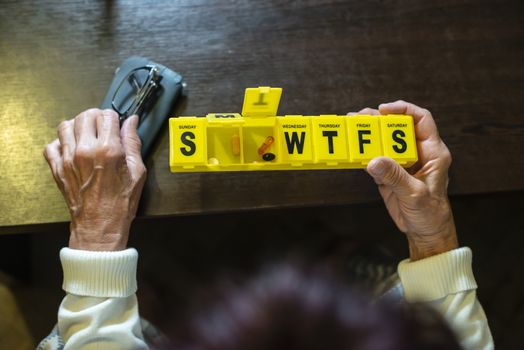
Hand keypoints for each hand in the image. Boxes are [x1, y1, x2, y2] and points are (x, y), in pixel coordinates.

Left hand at [44, 109, 145, 250]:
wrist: (100, 226)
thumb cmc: (121, 202)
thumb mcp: (137, 171)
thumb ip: (133, 142)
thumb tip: (131, 122)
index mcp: (108, 149)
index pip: (107, 116)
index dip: (114, 119)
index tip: (117, 126)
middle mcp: (85, 150)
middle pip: (85, 116)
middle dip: (96, 118)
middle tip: (103, 129)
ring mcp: (68, 158)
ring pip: (66, 125)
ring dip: (78, 126)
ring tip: (87, 136)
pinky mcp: (57, 168)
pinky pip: (52, 145)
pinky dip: (61, 143)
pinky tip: (72, 149)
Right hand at [353, 102, 457, 260]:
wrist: (424, 232)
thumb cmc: (430, 213)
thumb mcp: (415, 194)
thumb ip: (395, 177)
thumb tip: (374, 160)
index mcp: (432, 153)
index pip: (421, 120)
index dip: (404, 110)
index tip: (384, 109)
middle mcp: (417, 153)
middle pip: (397, 127)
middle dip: (378, 119)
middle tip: (359, 117)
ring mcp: (401, 162)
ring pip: (384, 140)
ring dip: (368, 133)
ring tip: (351, 127)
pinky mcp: (389, 173)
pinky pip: (374, 158)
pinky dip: (363, 153)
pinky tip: (352, 149)